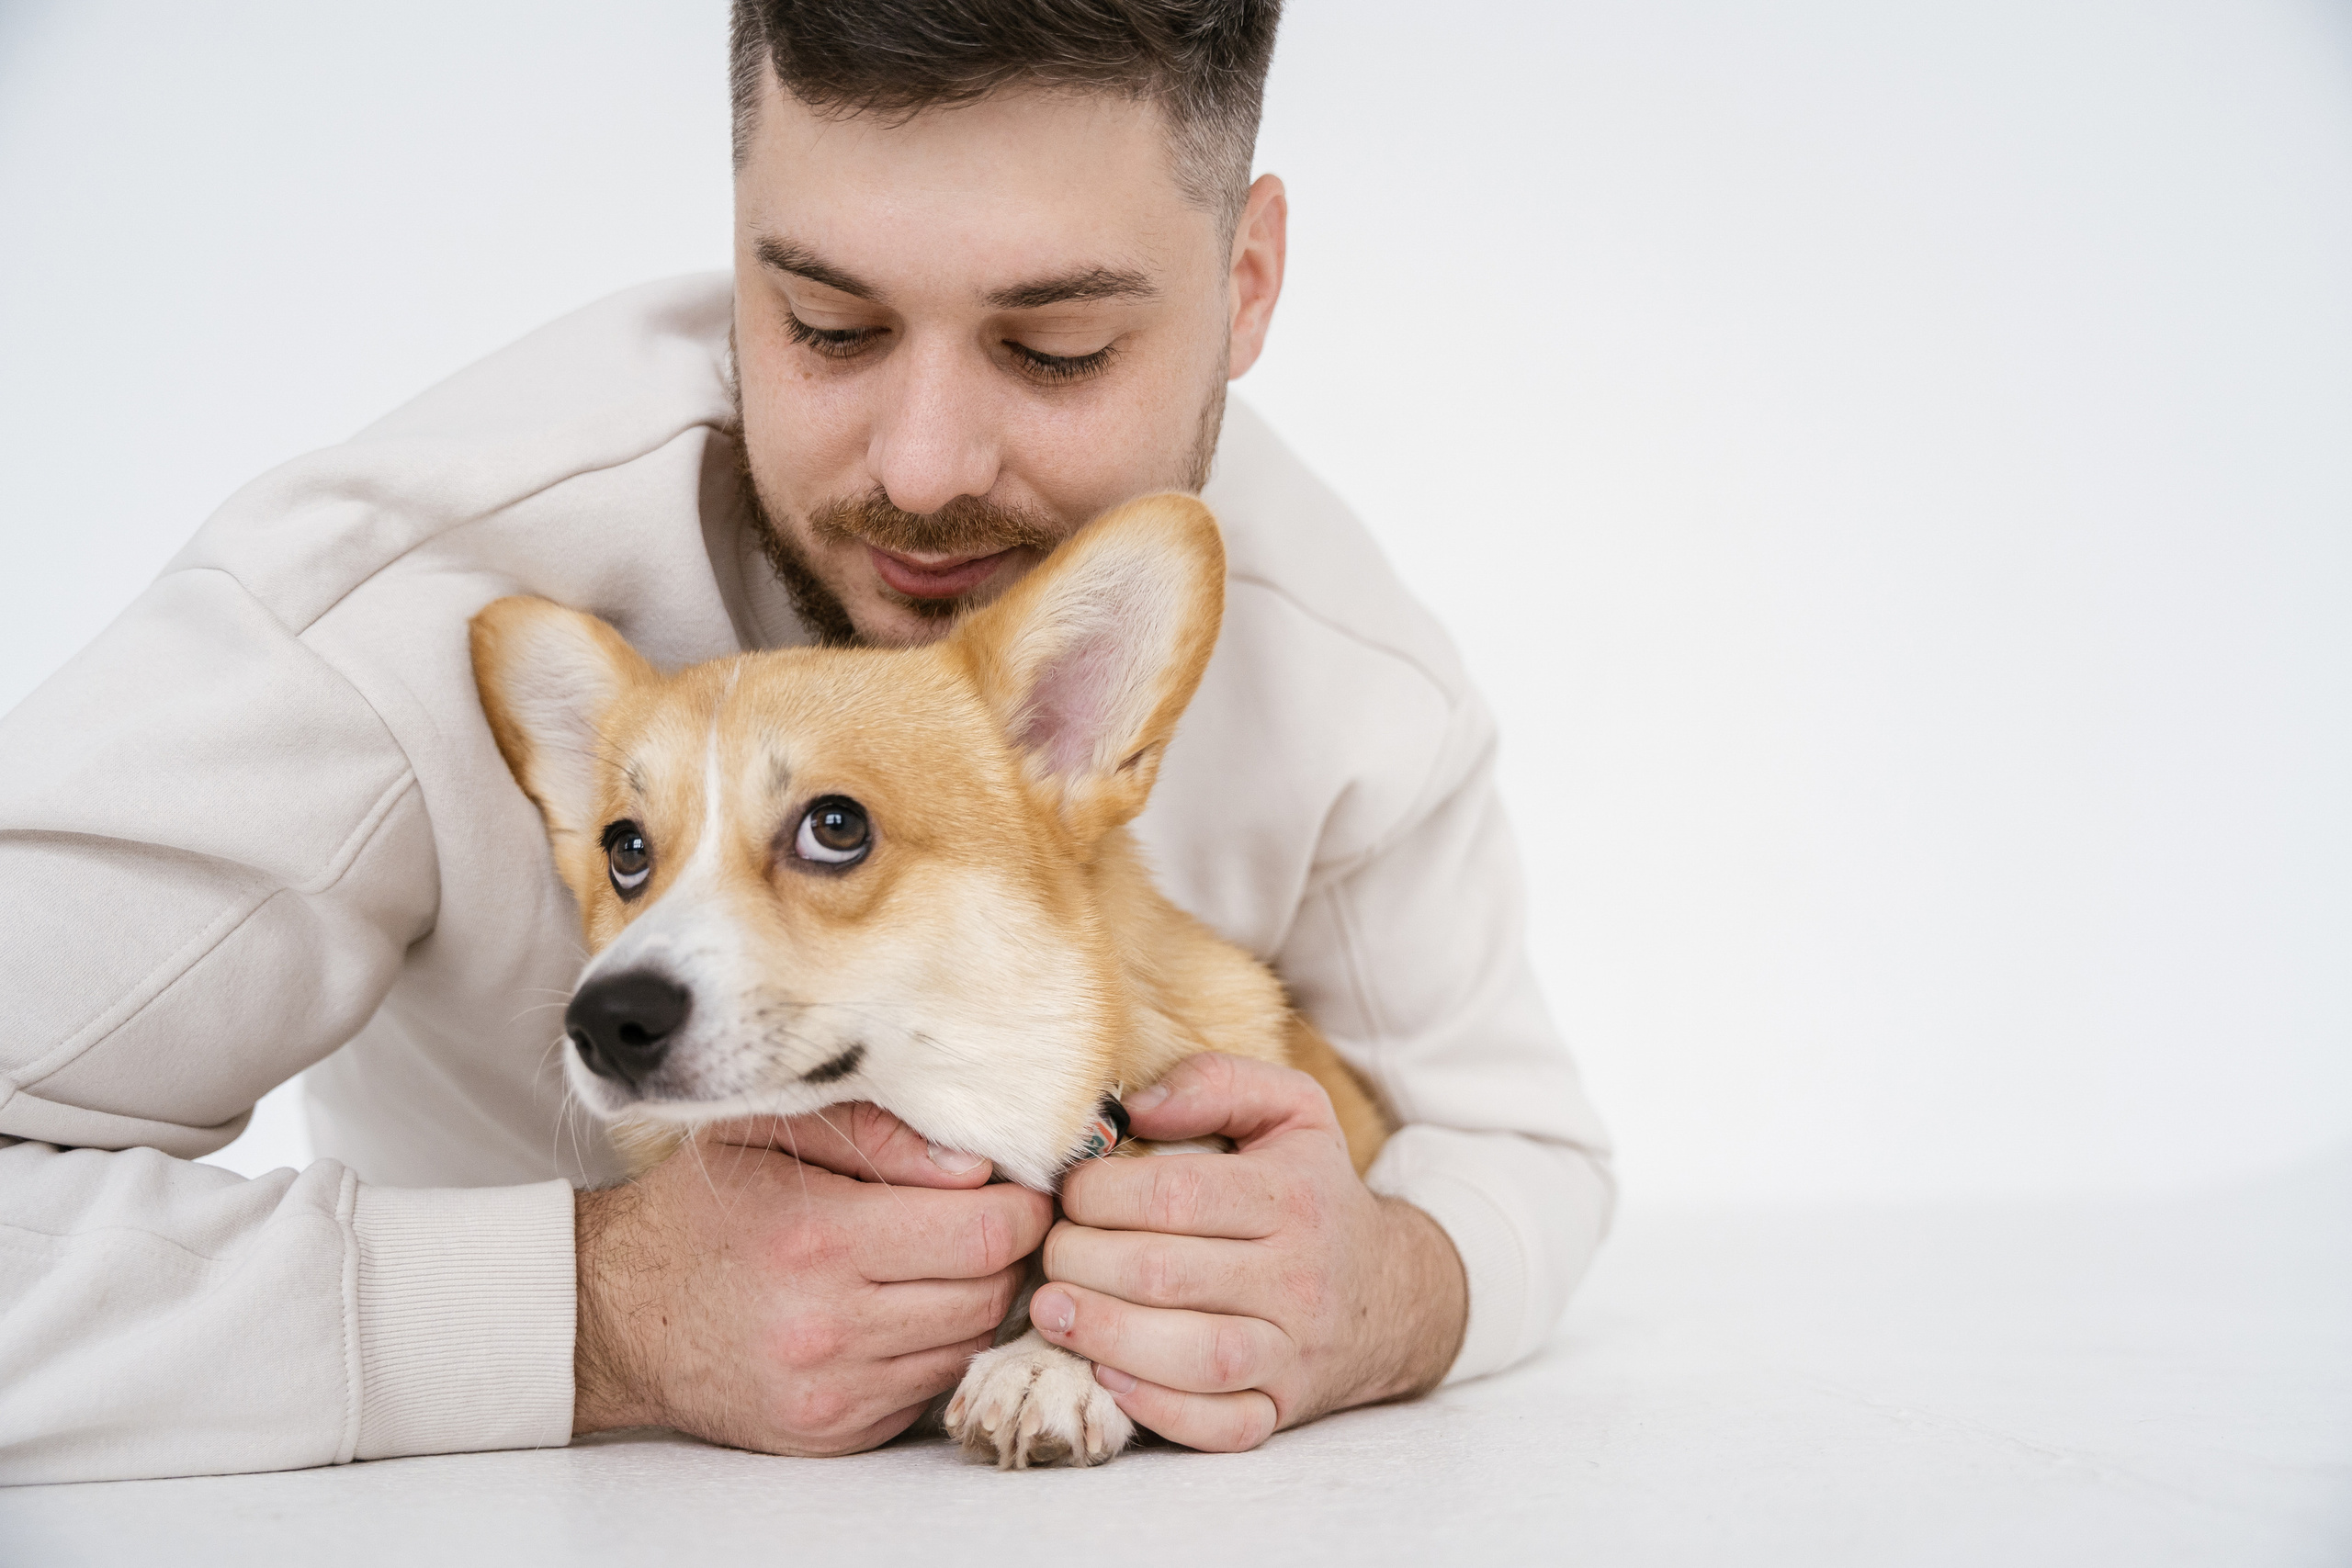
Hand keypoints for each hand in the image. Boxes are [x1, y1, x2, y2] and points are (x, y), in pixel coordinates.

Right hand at [573, 1102, 1051, 1454]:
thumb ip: (877, 1135)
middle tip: (987, 1218)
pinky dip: (934, 1347)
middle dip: (1008, 1250)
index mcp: (823, 1240)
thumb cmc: (699, 1211)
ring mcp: (835, 1392)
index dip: (1022, 1204)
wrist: (617, 1314)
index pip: (987, 1232)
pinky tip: (901, 1310)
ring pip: (969, 1343)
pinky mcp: (834, 1434)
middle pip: (992, 1292)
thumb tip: (974, 1167)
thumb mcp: (768, 1133)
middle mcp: (832, 1327)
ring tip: (942, 1260)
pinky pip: (930, 1388)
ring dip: (976, 1300)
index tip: (1015, 1185)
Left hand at [1032, 1053, 1466, 1451]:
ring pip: (1191, 1357)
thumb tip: (1130, 1108)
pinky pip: (1219, 1426)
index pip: (1173, 1195)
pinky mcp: (1281, 1409)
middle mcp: (1298, 1278)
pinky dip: (1157, 1409)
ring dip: (1102, 1335)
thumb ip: (1213, 1084)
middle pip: (1163, 1275)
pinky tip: (1106, 1373)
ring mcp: (1292, 1352)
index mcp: (1291, 1197)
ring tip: (1053, 1310)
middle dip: (1079, 1261)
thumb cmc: (1313, 1190)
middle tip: (1050, 1250)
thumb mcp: (1289, 1110)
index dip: (1096, 1193)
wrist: (1392, 1291)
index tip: (1070, 1191)